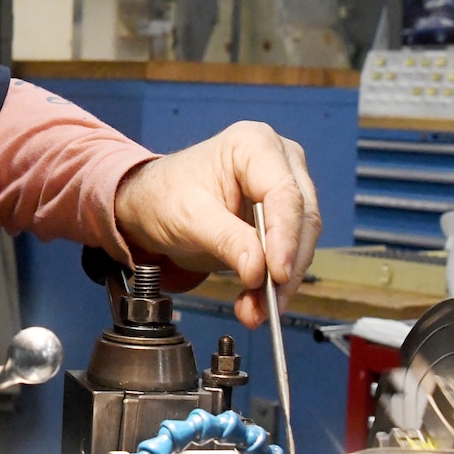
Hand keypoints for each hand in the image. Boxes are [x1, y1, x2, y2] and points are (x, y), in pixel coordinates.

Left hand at [113, 121, 320, 328]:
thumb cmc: (164, 195)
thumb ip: (226, 240)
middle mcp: (279, 160)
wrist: (152, 204)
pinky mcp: (281, 216)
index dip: (285, 237)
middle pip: (301, 217)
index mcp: (254, 144)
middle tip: (269, 303)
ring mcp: (285, 187)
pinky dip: (274, 282)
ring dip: (281, 281)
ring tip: (255, 310)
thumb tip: (259, 271)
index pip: (284, 193)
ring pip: (301, 239)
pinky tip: (256, 303)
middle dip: (285, 266)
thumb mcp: (188, 217)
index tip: (277, 274)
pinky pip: (289, 251)